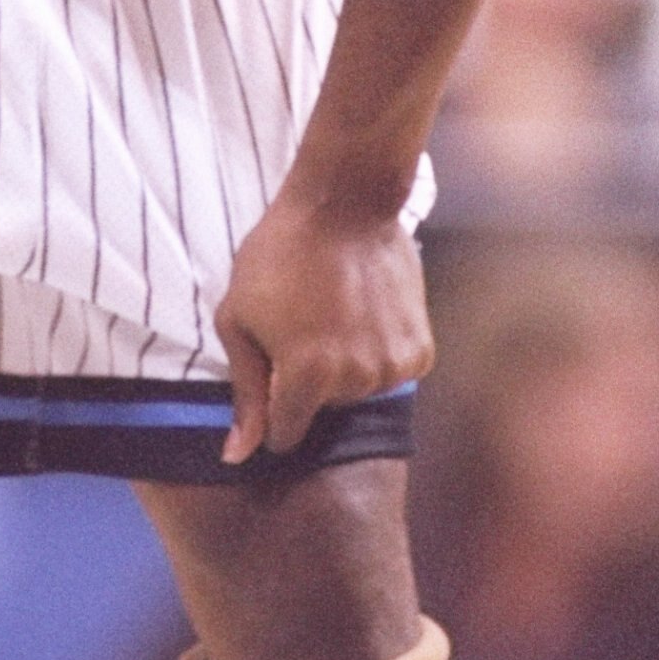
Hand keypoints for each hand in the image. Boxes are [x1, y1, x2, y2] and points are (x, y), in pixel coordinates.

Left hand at [214, 185, 432, 462]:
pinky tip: (365, 314)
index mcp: (306, 376)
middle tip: (303, 324)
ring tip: (334, 313)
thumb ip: (244, 392)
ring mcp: (392, 366)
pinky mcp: (420, 351)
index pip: (284, 435)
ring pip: (357, 393)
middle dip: (308, 381)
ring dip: (344, 367)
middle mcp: (354, 380)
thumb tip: (238, 455)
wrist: (345, 203)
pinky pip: (391, 375)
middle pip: (322, 411)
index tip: (272, 378)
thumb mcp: (238, 319)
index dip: (271, 411)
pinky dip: (377, 354)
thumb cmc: (279, 255)